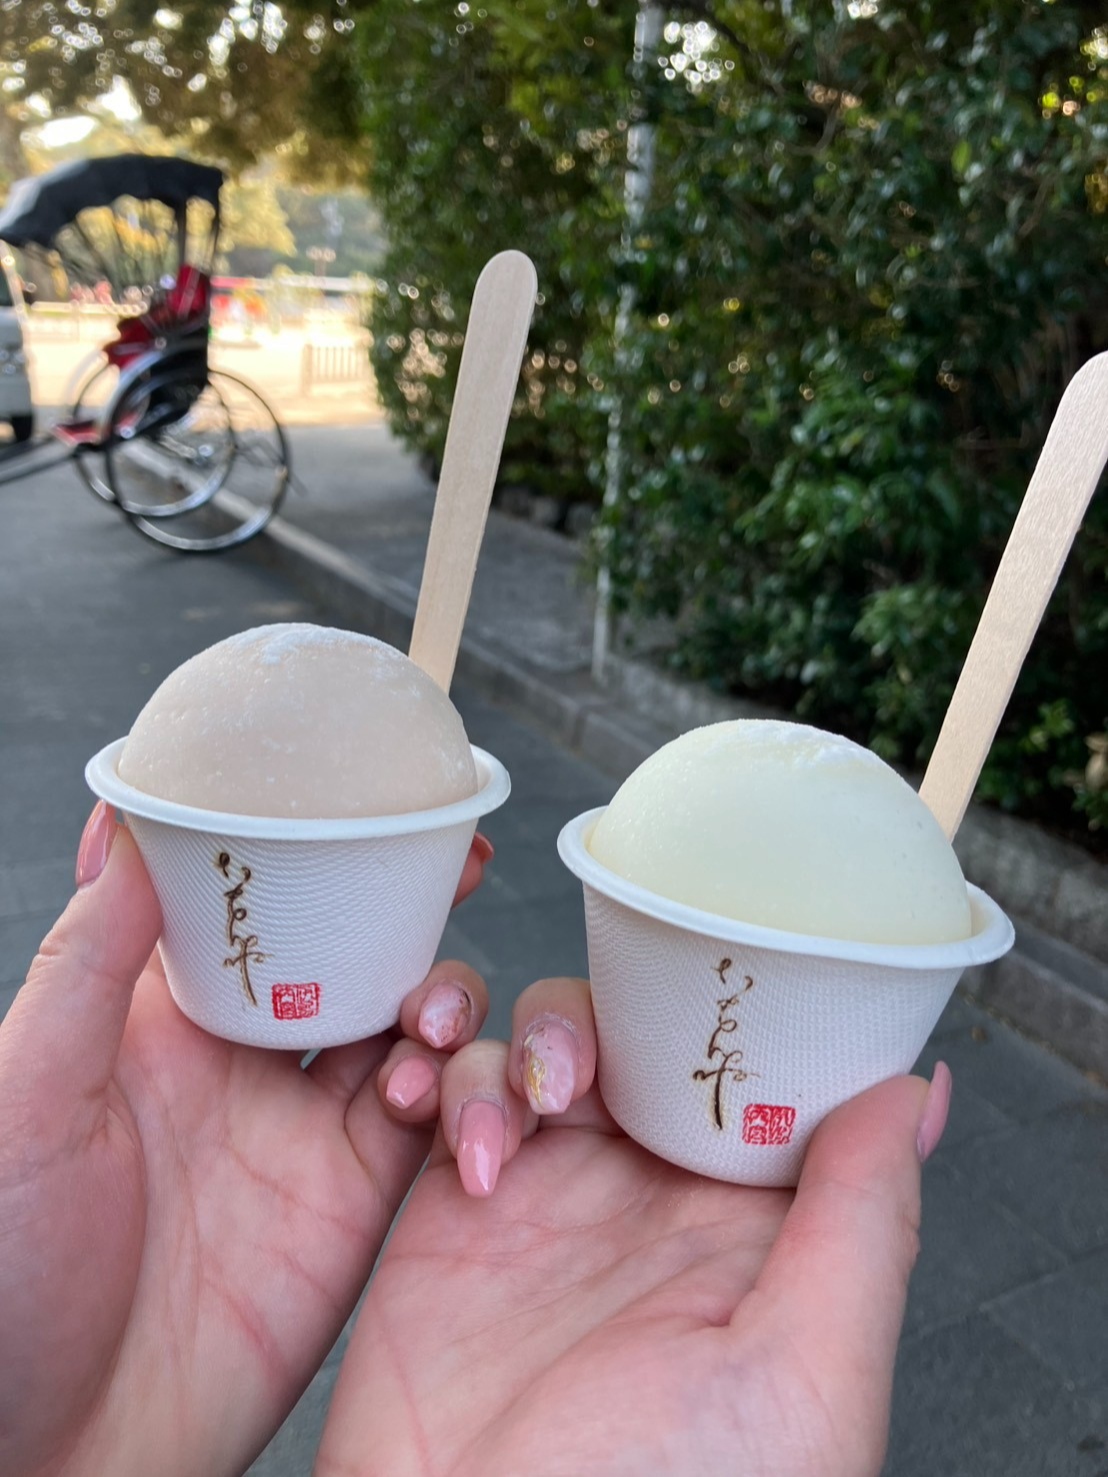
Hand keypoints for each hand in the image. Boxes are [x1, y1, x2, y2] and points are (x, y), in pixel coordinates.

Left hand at [0, 803, 493, 1476]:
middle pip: (348, 947)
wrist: (56, 1454)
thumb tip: (133, 824)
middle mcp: (243, 1061)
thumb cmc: (4, 1276)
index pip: (248, 901)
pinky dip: (456, 1092)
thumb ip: (89, 964)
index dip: (308, 843)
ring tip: (429, 1020)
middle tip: (457, 859)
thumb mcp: (25, 1095)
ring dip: (440, 999)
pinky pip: (431, 1119)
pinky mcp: (352, 1201)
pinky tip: (439, 1098)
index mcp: (161, 1019)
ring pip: (407, 1020)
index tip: (362, 792)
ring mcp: (303, 1129)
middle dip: (405, 899)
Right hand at [319, 977, 950, 1476]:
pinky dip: (451, 1082)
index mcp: (748, 1228)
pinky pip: (458, 1096)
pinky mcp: (456, 1208)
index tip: (723, 969)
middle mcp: (653, 1200)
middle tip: (588, 1068)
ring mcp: (554, 1198)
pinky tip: (458, 1140)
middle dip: (619, 1015)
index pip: (762, 1078)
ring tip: (524, 1112)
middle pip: (648, 1038)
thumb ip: (859, 1229)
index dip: (746, 1013)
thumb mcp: (799, 1377)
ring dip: (532, 1043)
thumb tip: (914, 1096)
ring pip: (551, 1045)